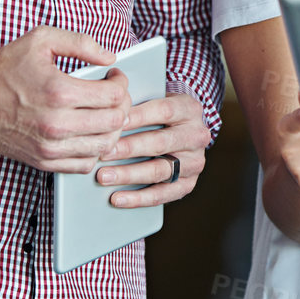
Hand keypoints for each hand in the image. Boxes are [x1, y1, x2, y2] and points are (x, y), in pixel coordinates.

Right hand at [0, 26, 133, 172]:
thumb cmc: (5, 67)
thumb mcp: (42, 40)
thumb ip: (81, 43)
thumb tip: (110, 57)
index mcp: (59, 91)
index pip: (115, 96)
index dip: (121, 84)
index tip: (114, 77)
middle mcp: (56, 123)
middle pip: (115, 122)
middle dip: (122, 105)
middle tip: (113, 95)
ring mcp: (50, 146)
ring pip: (104, 146)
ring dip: (112, 129)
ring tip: (103, 113)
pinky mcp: (43, 161)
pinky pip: (85, 164)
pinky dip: (94, 150)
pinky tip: (89, 133)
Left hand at [92, 92, 214, 206]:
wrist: (184, 132)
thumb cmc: (159, 114)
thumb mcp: (155, 99)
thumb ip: (137, 102)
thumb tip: (108, 109)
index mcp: (189, 109)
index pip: (164, 111)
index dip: (138, 117)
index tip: (114, 123)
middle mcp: (197, 136)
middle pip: (160, 143)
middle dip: (128, 149)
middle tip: (102, 153)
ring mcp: (195, 162)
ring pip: (160, 170)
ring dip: (129, 174)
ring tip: (104, 177)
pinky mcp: (188, 183)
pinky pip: (163, 194)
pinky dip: (138, 198)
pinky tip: (118, 198)